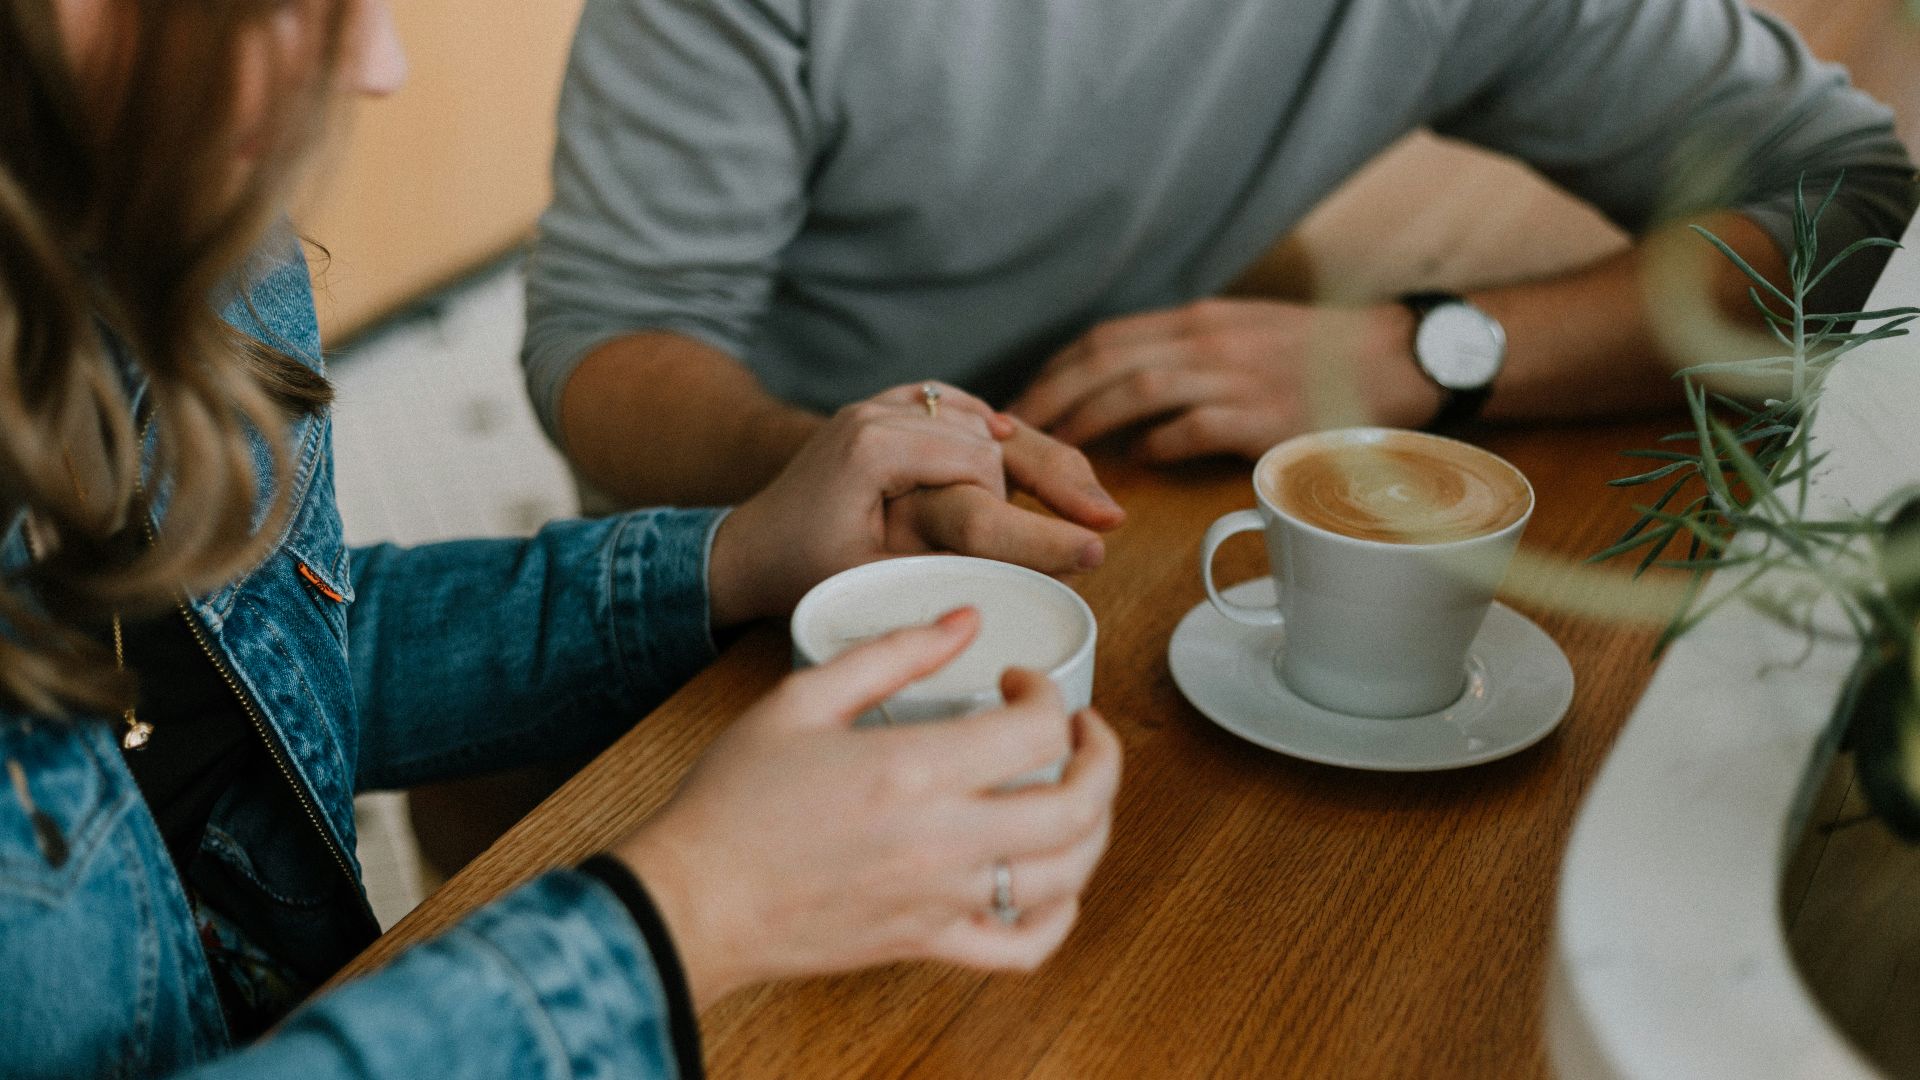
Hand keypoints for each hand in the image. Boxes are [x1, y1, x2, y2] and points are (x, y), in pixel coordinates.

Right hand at [612, 610, 1123, 1007]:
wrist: (692, 898)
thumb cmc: (734, 800)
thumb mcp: (801, 698)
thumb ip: (892, 653)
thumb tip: (963, 621)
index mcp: (914, 769)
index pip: (1038, 729)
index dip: (1047, 692)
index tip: (1019, 681)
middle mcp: (943, 840)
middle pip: (1080, 805)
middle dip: (1102, 756)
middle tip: (1081, 730)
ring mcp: (942, 900)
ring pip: (1069, 875)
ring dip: (1096, 826)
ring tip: (1078, 793)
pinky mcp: (929, 944)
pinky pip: (1025, 947)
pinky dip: (1060, 916)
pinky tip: (1053, 882)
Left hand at [709, 383, 1123, 625]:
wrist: (748, 545)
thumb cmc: (802, 571)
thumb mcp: (872, 578)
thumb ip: (941, 564)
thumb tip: (1024, 576)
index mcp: (875, 445)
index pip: (979, 466)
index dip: (1030, 513)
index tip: (1083, 549)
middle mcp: (880, 410)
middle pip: (991, 434)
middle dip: (1054, 476)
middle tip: (1109, 519)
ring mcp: (883, 404)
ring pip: (980, 419)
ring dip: (1032, 455)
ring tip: (1088, 499)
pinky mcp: (887, 409)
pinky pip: (956, 408)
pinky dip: (994, 429)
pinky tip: (1029, 449)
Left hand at [1008, 298, 1440, 462]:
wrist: (1401, 357)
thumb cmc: (1321, 356)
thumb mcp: (1245, 334)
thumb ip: (1188, 355)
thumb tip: (1129, 394)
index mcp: (1198, 321)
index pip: (1106, 338)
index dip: (1056, 370)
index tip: (1023, 401)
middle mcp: (1208, 340)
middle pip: (1105, 359)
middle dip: (1051, 396)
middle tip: (1014, 435)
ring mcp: (1236, 375)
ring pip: (1137, 388)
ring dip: (1088, 421)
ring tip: (1058, 453)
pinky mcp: (1265, 414)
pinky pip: (1193, 426)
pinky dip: (1158, 444)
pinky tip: (1137, 463)